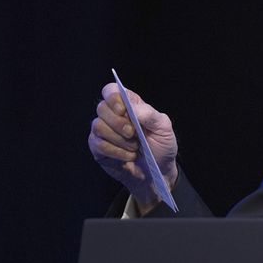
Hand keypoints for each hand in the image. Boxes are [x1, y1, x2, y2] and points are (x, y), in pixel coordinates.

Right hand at [88, 83, 178, 214]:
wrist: (156, 171)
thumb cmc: (161, 145)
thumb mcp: (164, 128)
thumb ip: (149, 114)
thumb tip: (130, 108)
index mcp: (129, 104)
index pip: (110, 90)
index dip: (113, 98)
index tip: (123, 110)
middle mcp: (113, 115)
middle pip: (101, 108)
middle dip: (118, 122)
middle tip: (133, 133)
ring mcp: (104, 131)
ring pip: (98, 126)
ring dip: (119, 139)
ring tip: (135, 147)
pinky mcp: (98, 148)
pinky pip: (98, 144)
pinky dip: (116, 152)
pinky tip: (128, 156)